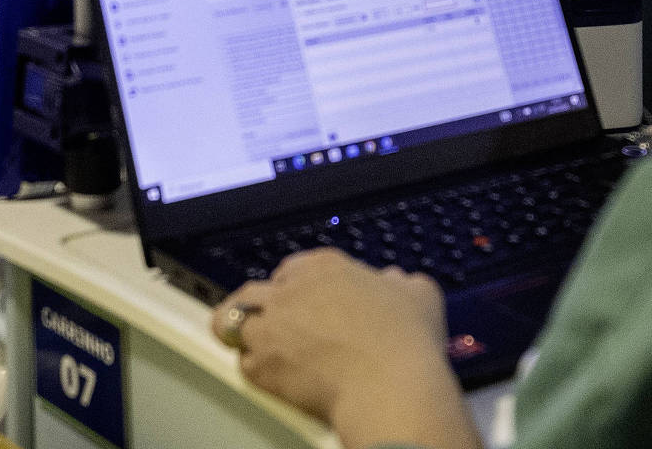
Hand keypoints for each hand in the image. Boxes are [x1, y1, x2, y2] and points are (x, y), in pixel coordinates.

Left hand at [213, 250, 478, 448]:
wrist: (389, 384)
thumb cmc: (407, 340)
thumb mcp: (419, 295)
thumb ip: (402, 283)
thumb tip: (397, 281)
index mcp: (324, 266)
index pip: (292, 268)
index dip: (297, 287)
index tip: (308, 303)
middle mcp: (290, 290)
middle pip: (256, 289)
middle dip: (264, 306)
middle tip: (280, 325)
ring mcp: (271, 326)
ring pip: (232, 320)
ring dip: (244, 332)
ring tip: (254, 345)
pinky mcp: (261, 364)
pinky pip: (244, 363)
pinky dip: (255, 369)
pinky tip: (272, 376)